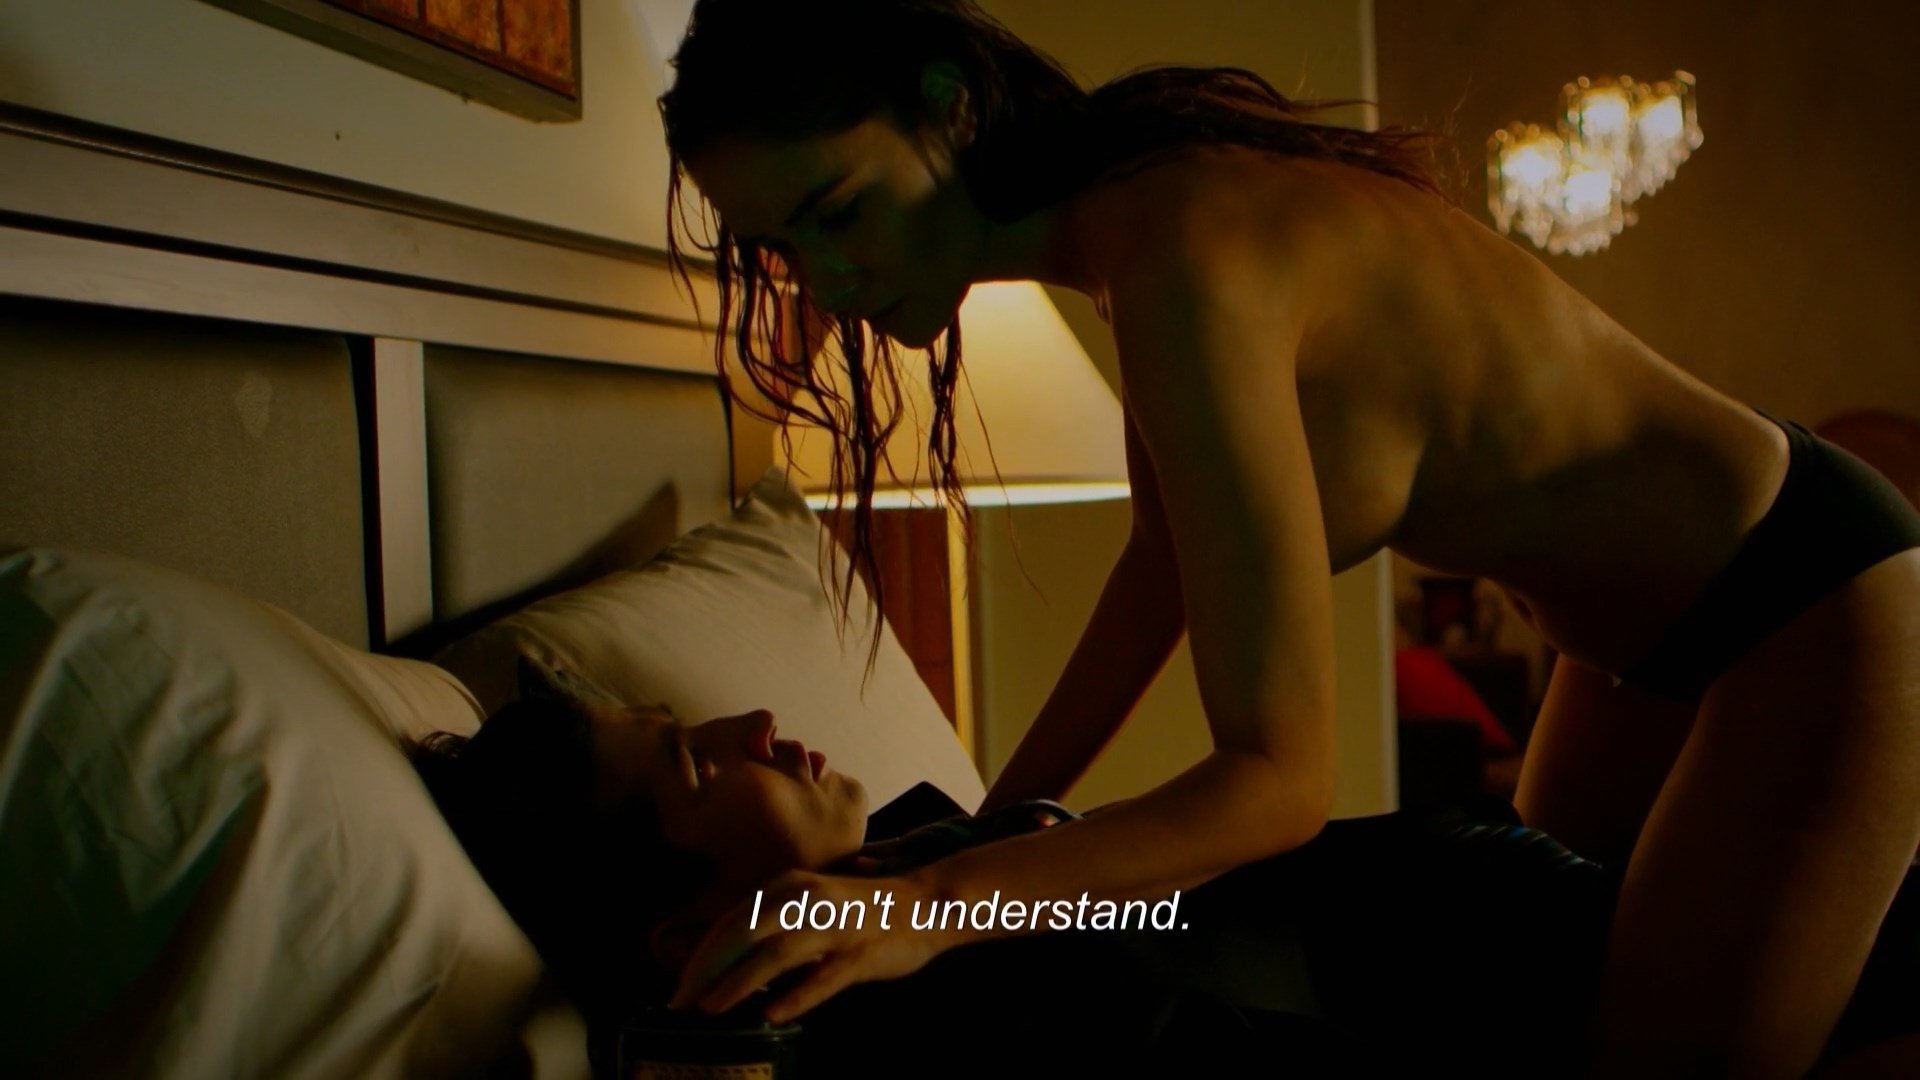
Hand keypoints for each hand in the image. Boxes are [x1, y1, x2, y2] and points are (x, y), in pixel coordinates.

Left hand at [667, 868, 949, 1023]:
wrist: (926, 903)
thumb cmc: (862, 910)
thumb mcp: (812, 904)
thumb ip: (775, 925)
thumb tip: (729, 965)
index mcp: (790, 885)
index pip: (732, 920)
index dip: (701, 954)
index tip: (679, 985)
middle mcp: (807, 899)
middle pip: (744, 934)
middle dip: (706, 970)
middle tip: (680, 1002)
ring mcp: (834, 926)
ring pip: (776, 954)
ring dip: (738, 982)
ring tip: (711, 1008)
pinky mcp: (860, 954)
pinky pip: (822, 978)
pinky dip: (795, 996)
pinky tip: (771, 1014)